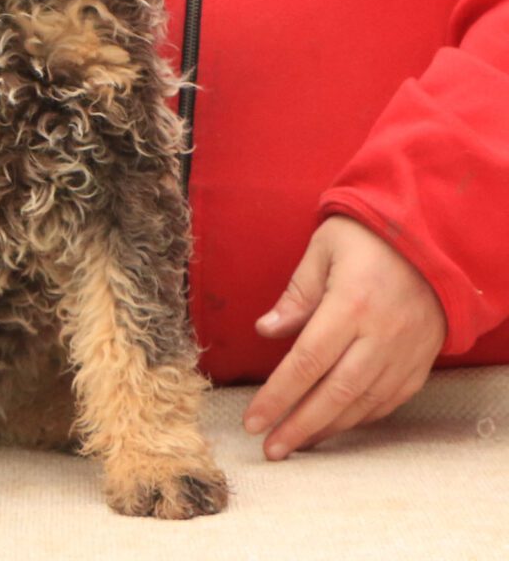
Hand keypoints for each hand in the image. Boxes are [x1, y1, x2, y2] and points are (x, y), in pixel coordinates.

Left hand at [242, 215, 446, 458]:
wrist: (434, 240)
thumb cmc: (368, 238)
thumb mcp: (323, 249)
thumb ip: (296, 293)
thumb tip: (266, 330)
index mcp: (351, 305)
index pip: (307, 362)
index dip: (278, 396)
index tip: (253, 420)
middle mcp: (381, 335)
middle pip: (334, 393)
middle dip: (298, 426)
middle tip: (270, 449)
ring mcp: (405, 352)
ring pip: (363, 404)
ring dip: (327, 428)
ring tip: (294, 444)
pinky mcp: (420, 361)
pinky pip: (388, 401)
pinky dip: (359, 419)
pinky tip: (334, 426)